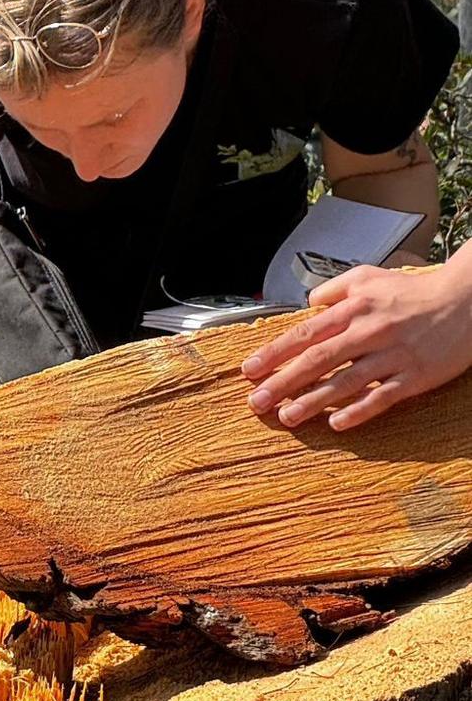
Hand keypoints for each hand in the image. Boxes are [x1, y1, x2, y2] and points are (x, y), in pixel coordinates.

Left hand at [241, 260, 471, 432]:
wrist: (466, 300)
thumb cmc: (415, 291)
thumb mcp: (370, 276)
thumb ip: (335, 288)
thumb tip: (308, 304)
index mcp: (355, 308)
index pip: (306, 333)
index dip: (275, 353)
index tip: (250, 370)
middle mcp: (370, 331)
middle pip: (318, 360)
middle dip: (283, 382)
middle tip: (256, 402)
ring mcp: (393, 355)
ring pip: (346, 382)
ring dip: (313, 402)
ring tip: (287, 417)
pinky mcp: (415, 376)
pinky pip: (382, 398)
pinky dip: (358, 411)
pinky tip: (336, 424)